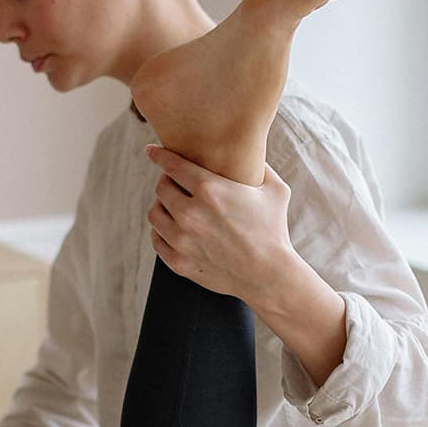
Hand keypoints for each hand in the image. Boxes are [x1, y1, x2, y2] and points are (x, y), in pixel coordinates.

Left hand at [145, 144, 298, 302]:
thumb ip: (260, 167)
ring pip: (154, 214)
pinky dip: (161, 232)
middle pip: (161, 188)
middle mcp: (190, 213)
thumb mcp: (275, 190)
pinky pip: (157, 240)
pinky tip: (171, 229)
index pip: (172, 165)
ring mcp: (182, 239)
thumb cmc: (273, 231)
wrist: (269, 275)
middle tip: (174, 183)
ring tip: (171, 207)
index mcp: (210, 189)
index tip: (152, 151)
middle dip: (166, 182)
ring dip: (161, 207)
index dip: (159, 155)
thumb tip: (251, 152)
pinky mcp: (178, 262)